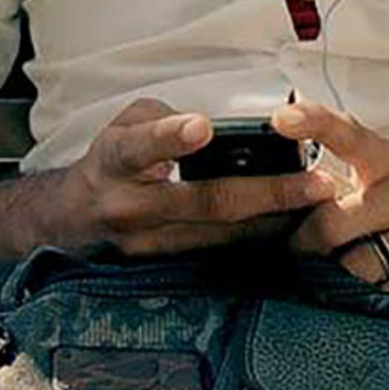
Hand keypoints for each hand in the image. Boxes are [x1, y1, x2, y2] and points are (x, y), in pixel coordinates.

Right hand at [41, 97, 344, 259]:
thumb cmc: (110, 162)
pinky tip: (290, 230)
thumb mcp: (124, 125)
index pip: (140, 146)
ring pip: (220, 235)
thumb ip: (164, 119)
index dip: (170, 137)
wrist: (72, 222)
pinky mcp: (164, 270)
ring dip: (273, 221)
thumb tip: (213, 130)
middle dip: (266, 191)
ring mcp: (148, 247)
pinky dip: (254, 241)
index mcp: (115, 161)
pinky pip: (216, 255)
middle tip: (315, 182)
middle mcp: (131, 207)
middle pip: (204, 201)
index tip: (202, 128)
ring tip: (316, 205)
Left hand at [276, 96, 388, 307]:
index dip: (313, 123)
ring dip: (341, 280)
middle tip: (304, 253)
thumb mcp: (374, 182)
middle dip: (306, 248)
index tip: (281, 121)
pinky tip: (379, 291)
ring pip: (356, 269)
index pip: (347, 134)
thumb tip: (266, 198)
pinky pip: (388, 296)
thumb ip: (327, 181)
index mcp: (386, 160)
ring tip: (347, 272)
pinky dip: (374, 302)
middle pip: (330, 225)